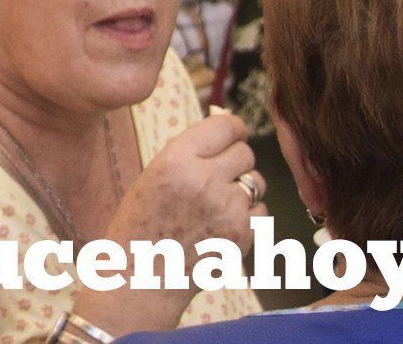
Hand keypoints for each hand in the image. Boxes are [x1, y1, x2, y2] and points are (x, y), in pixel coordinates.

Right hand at [76, 110, 256, 334]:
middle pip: (246, 152)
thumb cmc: (140, 224)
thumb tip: (224, 128)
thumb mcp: (153, 175)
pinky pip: (261, 212)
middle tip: (220, 171)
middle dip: (236, 159)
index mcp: (176, 159)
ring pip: (257, 182)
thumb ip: (188, 153)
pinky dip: (248, 215)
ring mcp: (228, 210)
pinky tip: (223, 224)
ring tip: (217, 202)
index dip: (233, 127)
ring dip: (244, 188)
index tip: (233, 132)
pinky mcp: (243, 235)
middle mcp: (205, 180)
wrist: (141, 277)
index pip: (225, 126)